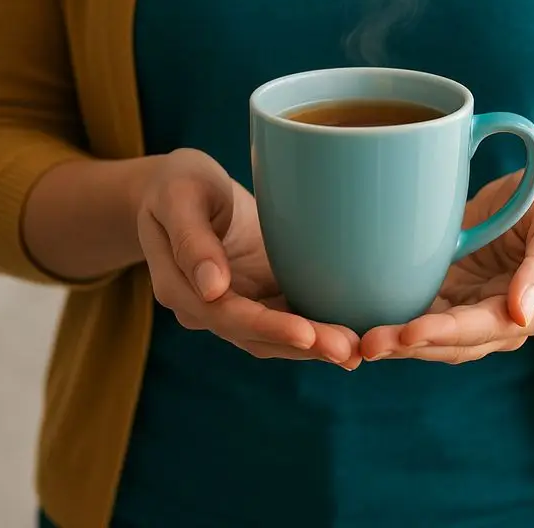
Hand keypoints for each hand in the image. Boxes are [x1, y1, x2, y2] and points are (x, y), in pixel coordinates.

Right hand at [137, 149, 360, 368]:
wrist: (182, 184)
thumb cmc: (178, 181)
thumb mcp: (178, 197)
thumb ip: (191, 240)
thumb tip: (212, 289)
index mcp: (180, 287)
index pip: (227, 316)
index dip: (268, 327)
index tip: (306, 334)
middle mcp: (205, 306)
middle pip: (255, 336)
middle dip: (302, 346)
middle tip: (348, 350)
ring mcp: (234, 302)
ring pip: (274, 335)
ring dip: (314, 346)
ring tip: (355, 351)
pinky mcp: (258, 292)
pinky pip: (287, 316)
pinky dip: (315, 329)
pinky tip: (349, 334)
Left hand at [361, 169, 533, 363]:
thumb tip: (521, 313)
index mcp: (530, 311)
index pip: (480, 329)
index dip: (443, 333)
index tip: (408, 333)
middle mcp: (498, 319)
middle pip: (449, 342)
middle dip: (408, 346)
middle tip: (367, 344)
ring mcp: (472, 308)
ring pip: (430, 336)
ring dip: (396, 341)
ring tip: (357, 341)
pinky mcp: (452, 293)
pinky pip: (421, 312)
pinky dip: (395, 321)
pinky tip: (364, 320)